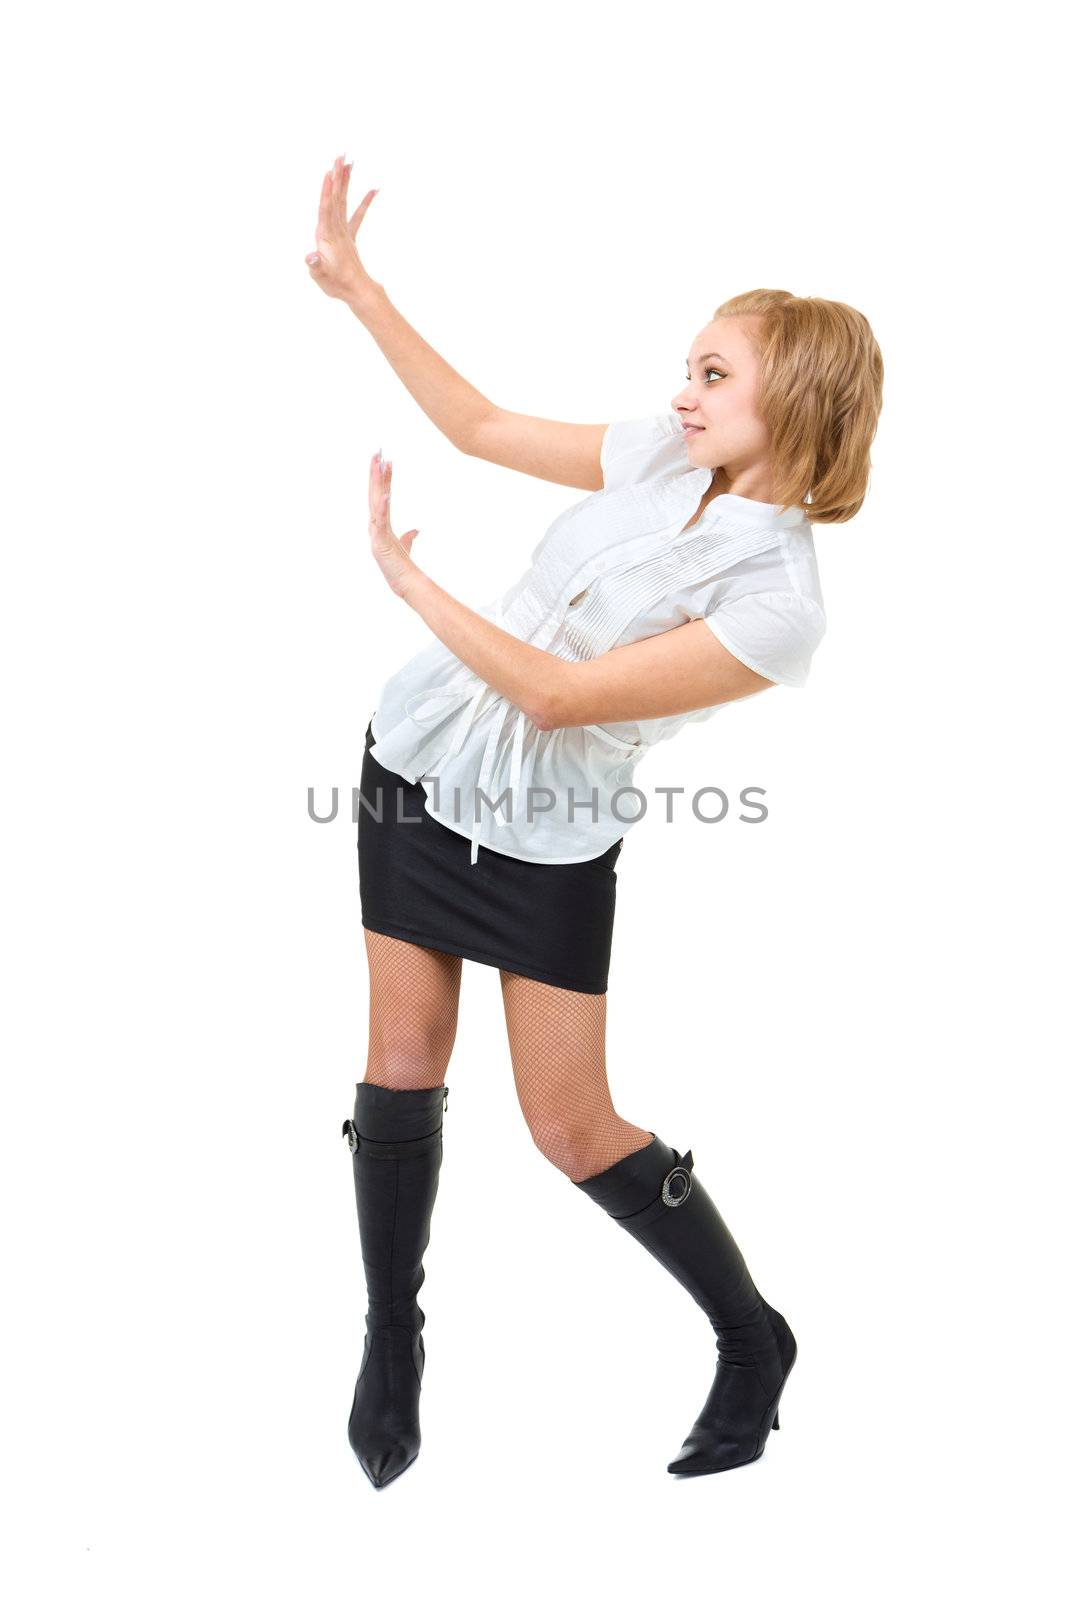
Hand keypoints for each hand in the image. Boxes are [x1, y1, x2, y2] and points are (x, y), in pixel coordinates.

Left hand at [306, 155, 379, 306]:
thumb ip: (315, 266)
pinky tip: (373, 189)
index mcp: (324, 236)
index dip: (327, 189)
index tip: (330, 171)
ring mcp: (341, 232)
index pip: (325, 207)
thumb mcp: (323, 277)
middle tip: (341, 156)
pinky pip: (358, 215)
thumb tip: (309, 256)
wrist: (353, 294)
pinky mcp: (349, 238)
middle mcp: (330, 230)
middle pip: (333, 198)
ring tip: (351, 164)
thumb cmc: (338, 287)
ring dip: (346, 183)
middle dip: (336, 177)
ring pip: (343, 201)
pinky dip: (364, 202)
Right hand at [368, 451, 422, 600]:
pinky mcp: (379, 542)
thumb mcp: (406, 547)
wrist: (404, 582)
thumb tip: (415, 530)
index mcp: (381, 524)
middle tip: (377, 452)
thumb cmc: (401, 566)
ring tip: (378, 464)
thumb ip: (408, 537)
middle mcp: (376, 525)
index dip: (383, 478)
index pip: (382, 495)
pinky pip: (381, 521)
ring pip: (375, 501)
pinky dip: (382, 508)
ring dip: (376, 482)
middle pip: (375, 493)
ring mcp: (376, 532)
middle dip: (375, 472)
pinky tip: (385, 494)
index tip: (385, 460)